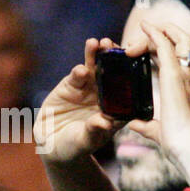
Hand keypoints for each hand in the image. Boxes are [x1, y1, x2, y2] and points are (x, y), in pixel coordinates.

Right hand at [35, 37, 126, 163]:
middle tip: (114, 46)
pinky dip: (79, 70)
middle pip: (113, 73)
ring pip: (95, 69)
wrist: (54, 145)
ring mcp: (89, 89)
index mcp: (118, 109)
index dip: (132, 76)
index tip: (135, 66)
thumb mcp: (86, 141)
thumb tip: (103, 122)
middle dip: (114, 58)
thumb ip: (94, 131)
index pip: (130, 90)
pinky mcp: (71, 86)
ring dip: (96, 55)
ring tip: (98, 44)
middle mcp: (106, 96)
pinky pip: (77, 75)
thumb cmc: (77, 146)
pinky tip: (81, 67)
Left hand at [127, 20, 189, 183]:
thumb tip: (133, 122)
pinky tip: (144, 27)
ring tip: (142, 30)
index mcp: (189, 89)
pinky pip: (165, 45)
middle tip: (137, 43)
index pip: (178, 59)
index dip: (159, 50)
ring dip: (159, 31)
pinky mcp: (175, 75)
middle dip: (160, 36)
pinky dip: (154, 33)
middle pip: (182, 43)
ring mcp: (186, 75)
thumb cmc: (182, 146)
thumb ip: (146, 124)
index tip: (140, 52)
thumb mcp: (158, 130)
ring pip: (178, 38)